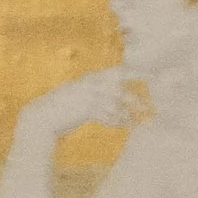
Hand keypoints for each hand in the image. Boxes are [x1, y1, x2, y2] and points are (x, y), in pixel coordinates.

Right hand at [26, 66, 145, 138]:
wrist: (43, 116)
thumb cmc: (64, 105)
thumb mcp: (82, 92)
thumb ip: (99, 92)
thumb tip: (119, 95)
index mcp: (93, 77)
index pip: (119, 72)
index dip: (138, 73)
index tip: (153, 77)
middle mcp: (92, 84)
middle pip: (120, 88)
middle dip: (134, 98)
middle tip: (147, 107)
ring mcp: (88, 97)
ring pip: (115, 105)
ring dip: (126, 115)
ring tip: (133, 121)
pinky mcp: (85, 111)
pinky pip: (108, 117)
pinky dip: (116, 122)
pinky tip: (122, 125)